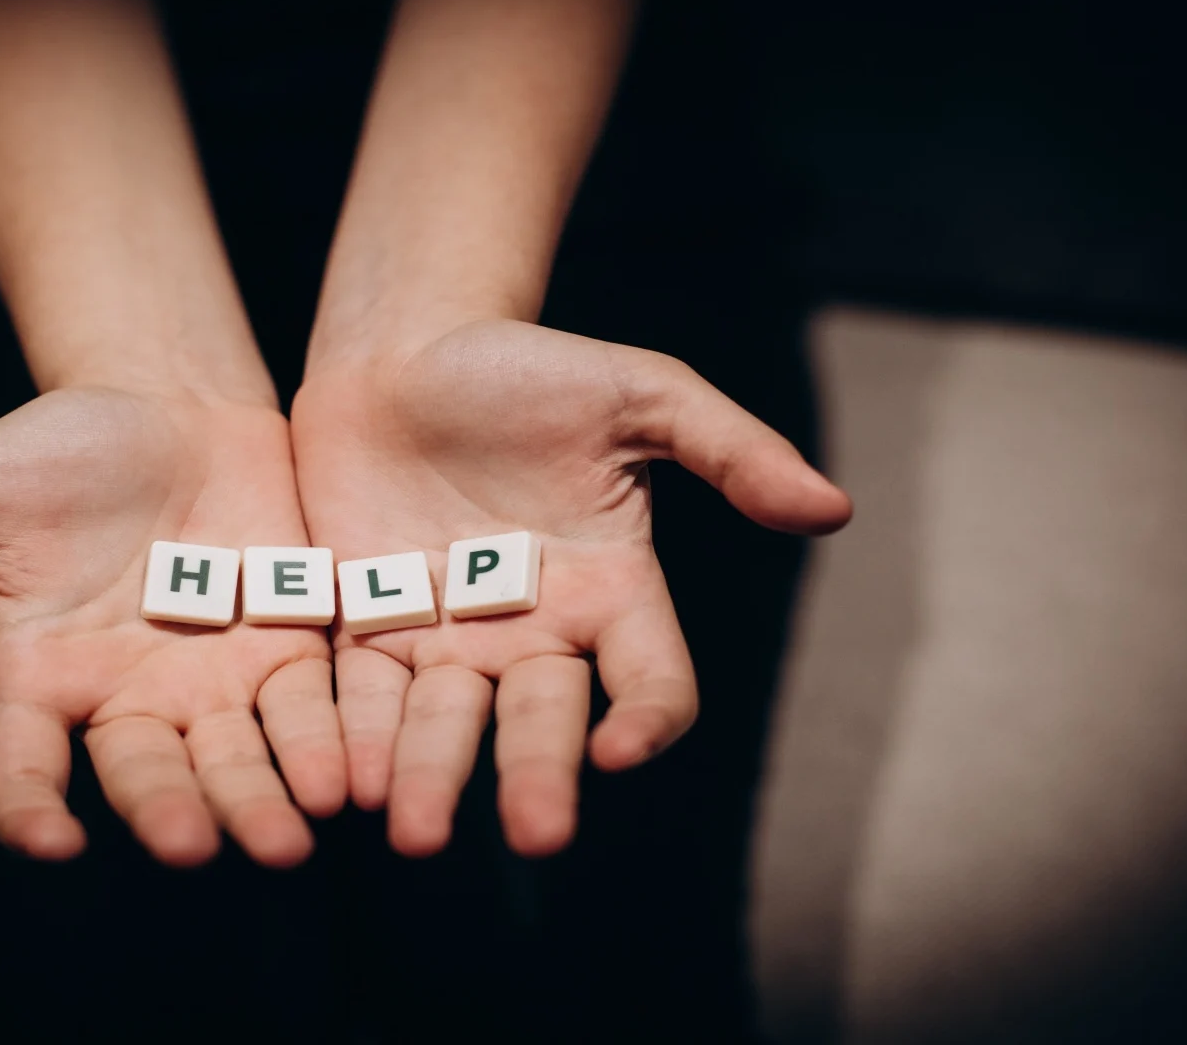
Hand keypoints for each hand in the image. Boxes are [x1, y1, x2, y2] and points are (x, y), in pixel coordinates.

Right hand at [0, 388, 342, 867]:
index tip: (47, 838)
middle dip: (170, 811)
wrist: (166, 398)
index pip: (22, 769)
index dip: (27, 808)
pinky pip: (309, 709)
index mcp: (39, 679)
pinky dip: (324, 744)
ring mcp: (213, 682)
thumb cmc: (51, 446)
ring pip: (236, 759)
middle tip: (196, 846)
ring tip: (287, 836)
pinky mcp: (290, 648)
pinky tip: (346, 775)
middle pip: (145, 775)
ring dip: (260, 800)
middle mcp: (128, 700)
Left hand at [291, 319, 850, 857]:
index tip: (620, 745)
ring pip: (445, 725)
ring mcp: (445, 641)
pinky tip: (350, 782)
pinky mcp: (365, 633)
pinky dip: (357, 739)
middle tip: (532, 835)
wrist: (403, 350)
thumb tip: (836, 508)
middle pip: (542, 722)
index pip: (650, 679)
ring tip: (413, 830)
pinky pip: (363, 697)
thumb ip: (730, 449)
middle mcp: (533, 636)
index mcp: (612, 592)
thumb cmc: (526, 369)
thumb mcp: (638, 392)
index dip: (645, 717)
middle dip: (535, 775)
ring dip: (432, 777)